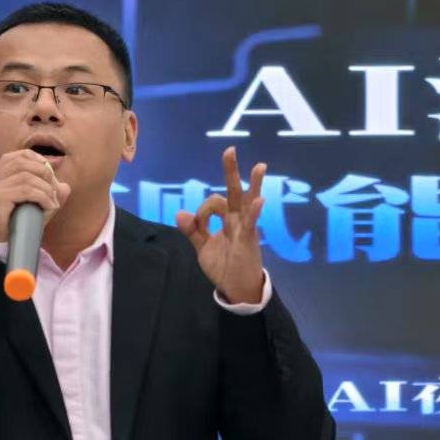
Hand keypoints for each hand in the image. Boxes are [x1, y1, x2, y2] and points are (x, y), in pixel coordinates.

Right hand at [0, 149, 71, 243]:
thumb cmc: (17, 227)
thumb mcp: (36, 208)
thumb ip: (49, 195)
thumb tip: (65, 186)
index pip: (21, 155)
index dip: (40, 161)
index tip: (51, 178)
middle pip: (24, 163)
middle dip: (46, 175)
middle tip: (55, 193)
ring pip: (26, 177)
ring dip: (46, 189)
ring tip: (52, 203)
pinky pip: (25, 190)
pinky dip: (42, 197)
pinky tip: (49, 206)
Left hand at [176, 145, 266, 304]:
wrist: (236, 288)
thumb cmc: (224, 267)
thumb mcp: (203, 248)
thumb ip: (192, 231)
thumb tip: (179, 212)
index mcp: (226, 220)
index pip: (212, 204)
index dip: (200, 212)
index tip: (196, 226)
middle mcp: (237, 220)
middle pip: (234, 191)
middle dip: (231, 171)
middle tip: (229, 150)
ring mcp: (244, 228)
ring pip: (248, 202)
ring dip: (254, 184)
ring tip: (260, 166)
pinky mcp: (248, 240)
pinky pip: (251, 223)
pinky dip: (253, 212)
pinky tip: (259, 200)